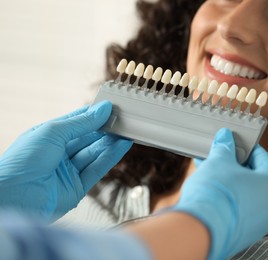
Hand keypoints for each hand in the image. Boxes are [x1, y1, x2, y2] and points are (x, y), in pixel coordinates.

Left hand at [0, 101, 131, 220]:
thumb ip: (81, 122)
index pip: (75, 122)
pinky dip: (112, 156)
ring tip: (128, 130)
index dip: (93, 114)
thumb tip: (103, 109)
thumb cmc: (22, 162)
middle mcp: (58, 154)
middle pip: (87, 138)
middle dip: (105, 128)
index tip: (110, 107)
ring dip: (112, 141)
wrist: (13, 197)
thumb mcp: (52, 132)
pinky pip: (98, 168)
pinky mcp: (77, 188)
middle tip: (124, 118)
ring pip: (95, 153)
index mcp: (47, 138)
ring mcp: (68, 171)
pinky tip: (123, 145)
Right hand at [174, 128, 267, 259]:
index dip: (247, 147)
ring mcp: (261, 223)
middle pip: (255, 177)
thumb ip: (225, 148)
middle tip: (219, 156)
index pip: (264, 158)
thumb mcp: (220, 161)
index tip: (234, 142)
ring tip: (208, 170)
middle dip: (234, 165)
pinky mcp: (245, 234)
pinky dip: (227, 198)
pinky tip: (210, 189)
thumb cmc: (216, 193)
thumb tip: (225, 138)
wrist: (201, 230)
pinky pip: (239, 209)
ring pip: (246, 194)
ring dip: (229, 181)